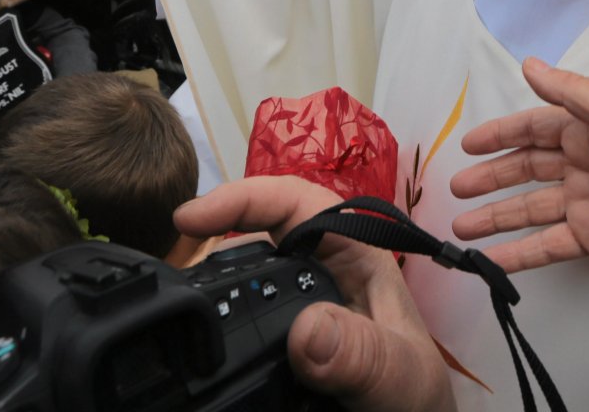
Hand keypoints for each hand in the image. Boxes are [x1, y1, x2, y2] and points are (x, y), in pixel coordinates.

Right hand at [176, 177, 454, 411]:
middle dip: (212, 247)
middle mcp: (320, 277)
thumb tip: (306, 329)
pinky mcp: (278, 352)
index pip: (296, 202)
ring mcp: (296, 316)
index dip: (241, 197)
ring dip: (210, 292)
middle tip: (171, 278)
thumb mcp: (399, 376)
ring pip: (241, 284)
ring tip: (177, 311)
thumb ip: (361, 353)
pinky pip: (239, 330)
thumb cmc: (418, 403)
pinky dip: (217, 334)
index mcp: (355, 259)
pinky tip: (196, 351)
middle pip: (255, 240)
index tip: (189, 220)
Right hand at [449, 58, 588, 280]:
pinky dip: (519, 254)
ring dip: (496, 218)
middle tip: (455, 190)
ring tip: (460, 229)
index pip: (534, 128)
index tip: (467, 145)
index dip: (500, 135)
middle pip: (527, 170)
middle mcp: (585, 164)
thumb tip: (529, 63)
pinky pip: (548, 247)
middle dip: (491, 178)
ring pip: (530, 210)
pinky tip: (492, 261)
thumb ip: (571, 92)